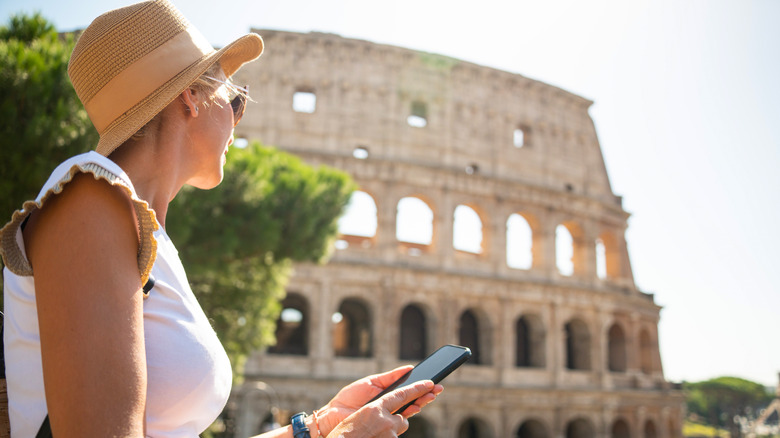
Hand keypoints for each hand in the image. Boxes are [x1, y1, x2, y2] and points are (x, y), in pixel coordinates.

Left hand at [316, 366, 442, 436]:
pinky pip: (401, 422)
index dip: (422, 386)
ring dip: (422, 403)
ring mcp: (389, 418)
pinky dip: (410, 413)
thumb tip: (409, 368)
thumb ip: (390, 377)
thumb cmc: (350, 397)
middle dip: (427, 394)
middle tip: (438, 388)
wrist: (334, 414)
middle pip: (414, 401)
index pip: (409, 391)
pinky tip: (417, 406)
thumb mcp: (372, 382)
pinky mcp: (385, 428)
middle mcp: (391, 407)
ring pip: (411, 411)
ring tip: (431, 395)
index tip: (433, 380)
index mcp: (389, 395)